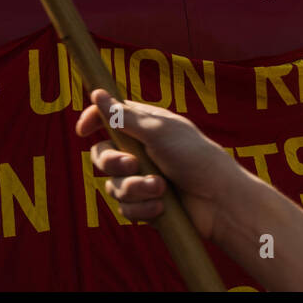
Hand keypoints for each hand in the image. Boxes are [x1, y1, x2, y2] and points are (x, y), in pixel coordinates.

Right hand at [75, 88, 238, 240]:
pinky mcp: (145, 204)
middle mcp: (139, 151)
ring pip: (113, 186)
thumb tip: (96, 93)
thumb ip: (123, 116)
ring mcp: (141, 179)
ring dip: (135, 189)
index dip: (92, 121)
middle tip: (133, 165)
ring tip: (161, 189)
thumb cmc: (194, 157)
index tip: (83, 130)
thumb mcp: (158, 131)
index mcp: (142, 126)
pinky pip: (125, 209)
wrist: (219, 200)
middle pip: (101, 156)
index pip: (107, 118)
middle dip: (113, 163)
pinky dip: (142, 208)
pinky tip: (162, 206)